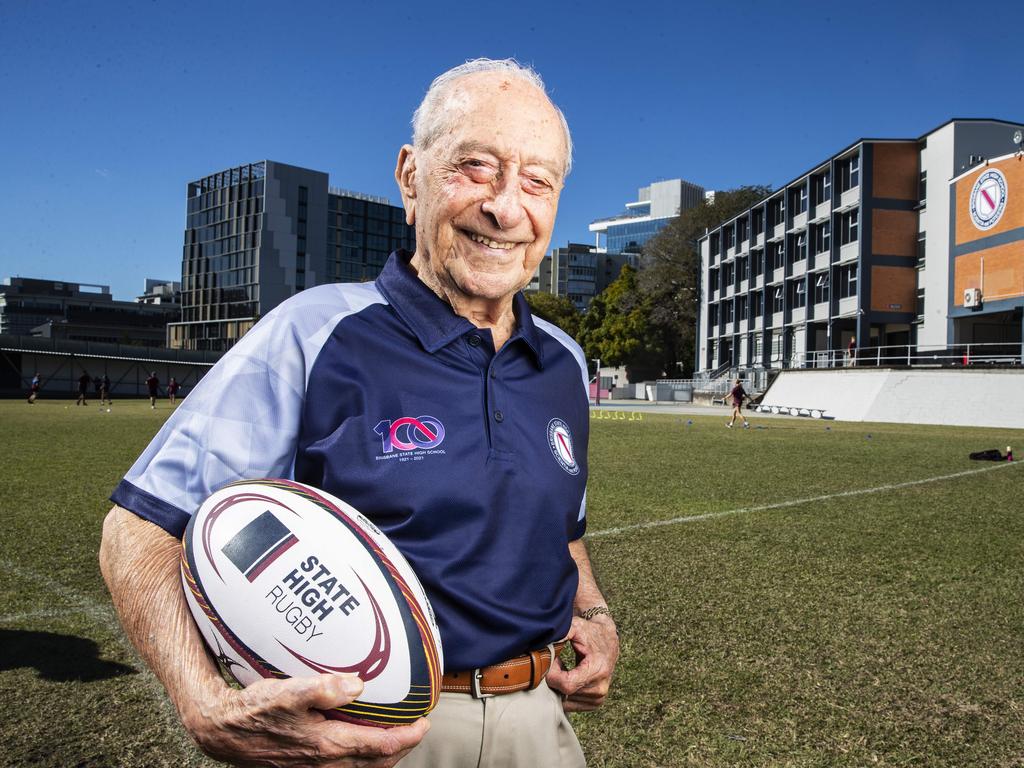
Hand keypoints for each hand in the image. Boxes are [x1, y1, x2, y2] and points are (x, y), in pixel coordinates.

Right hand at [182, 673, 429, 766]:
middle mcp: (323, 763)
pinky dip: (361, 758)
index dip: (407, 737)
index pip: (380, 746)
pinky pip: (343, 767)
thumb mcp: (288, 692)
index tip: (424, 723)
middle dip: (400, 749)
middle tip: (416, 730)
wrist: (222, 730)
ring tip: (394, 738)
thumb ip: (324, 688)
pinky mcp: (303, 766)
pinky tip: (358, 743)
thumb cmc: (254, 709)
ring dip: (382, 756)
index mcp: (327, 746)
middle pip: (375, 763)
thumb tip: (359, 686)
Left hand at [546, 615, 618, 711]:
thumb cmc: (590, 632)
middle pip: (564, 693)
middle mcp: (600, 688)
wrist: (608, 639)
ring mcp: (598, 698)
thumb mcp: (575, 627)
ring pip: (565, 699)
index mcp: (598, 669)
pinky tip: (568, 676)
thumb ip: (560, 634)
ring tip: (563, 668)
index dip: (552, 674)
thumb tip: (545, 645)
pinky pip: (569, 704)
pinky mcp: (594, 703)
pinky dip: (564, 692)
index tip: (550, 660)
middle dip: (554, 678)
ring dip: (558, 685)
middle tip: (555, 662)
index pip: (566, 684)